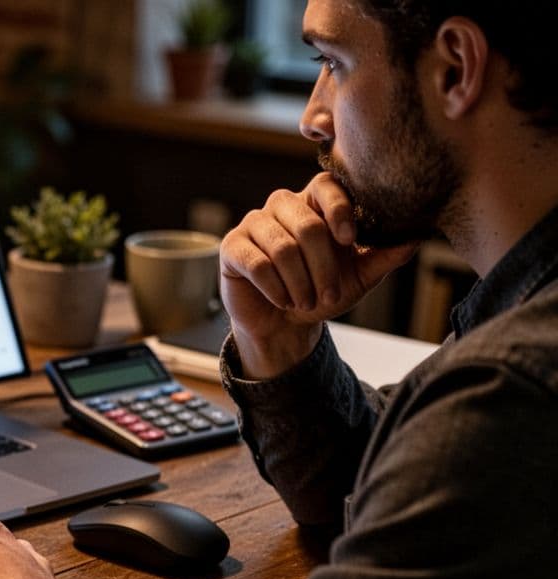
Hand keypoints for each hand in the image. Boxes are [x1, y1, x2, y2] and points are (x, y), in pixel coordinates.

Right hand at [219, 172, 417, 377]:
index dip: (339, 208)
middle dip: (323, 267)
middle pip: (307, 224)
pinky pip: (257, 263)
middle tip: (328, 294)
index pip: (325, 185)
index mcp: (314, 204)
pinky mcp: (232, 247)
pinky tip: (283, 300)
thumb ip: (384, 256)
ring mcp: (254, 224)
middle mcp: (282, 206)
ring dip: (300, 282)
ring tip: (306, 301)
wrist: (283, 324)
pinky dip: (275, 288)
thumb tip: (416, 236)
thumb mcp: (359, 277)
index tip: (350, 240)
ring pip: (282, 246)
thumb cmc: (320, 293)